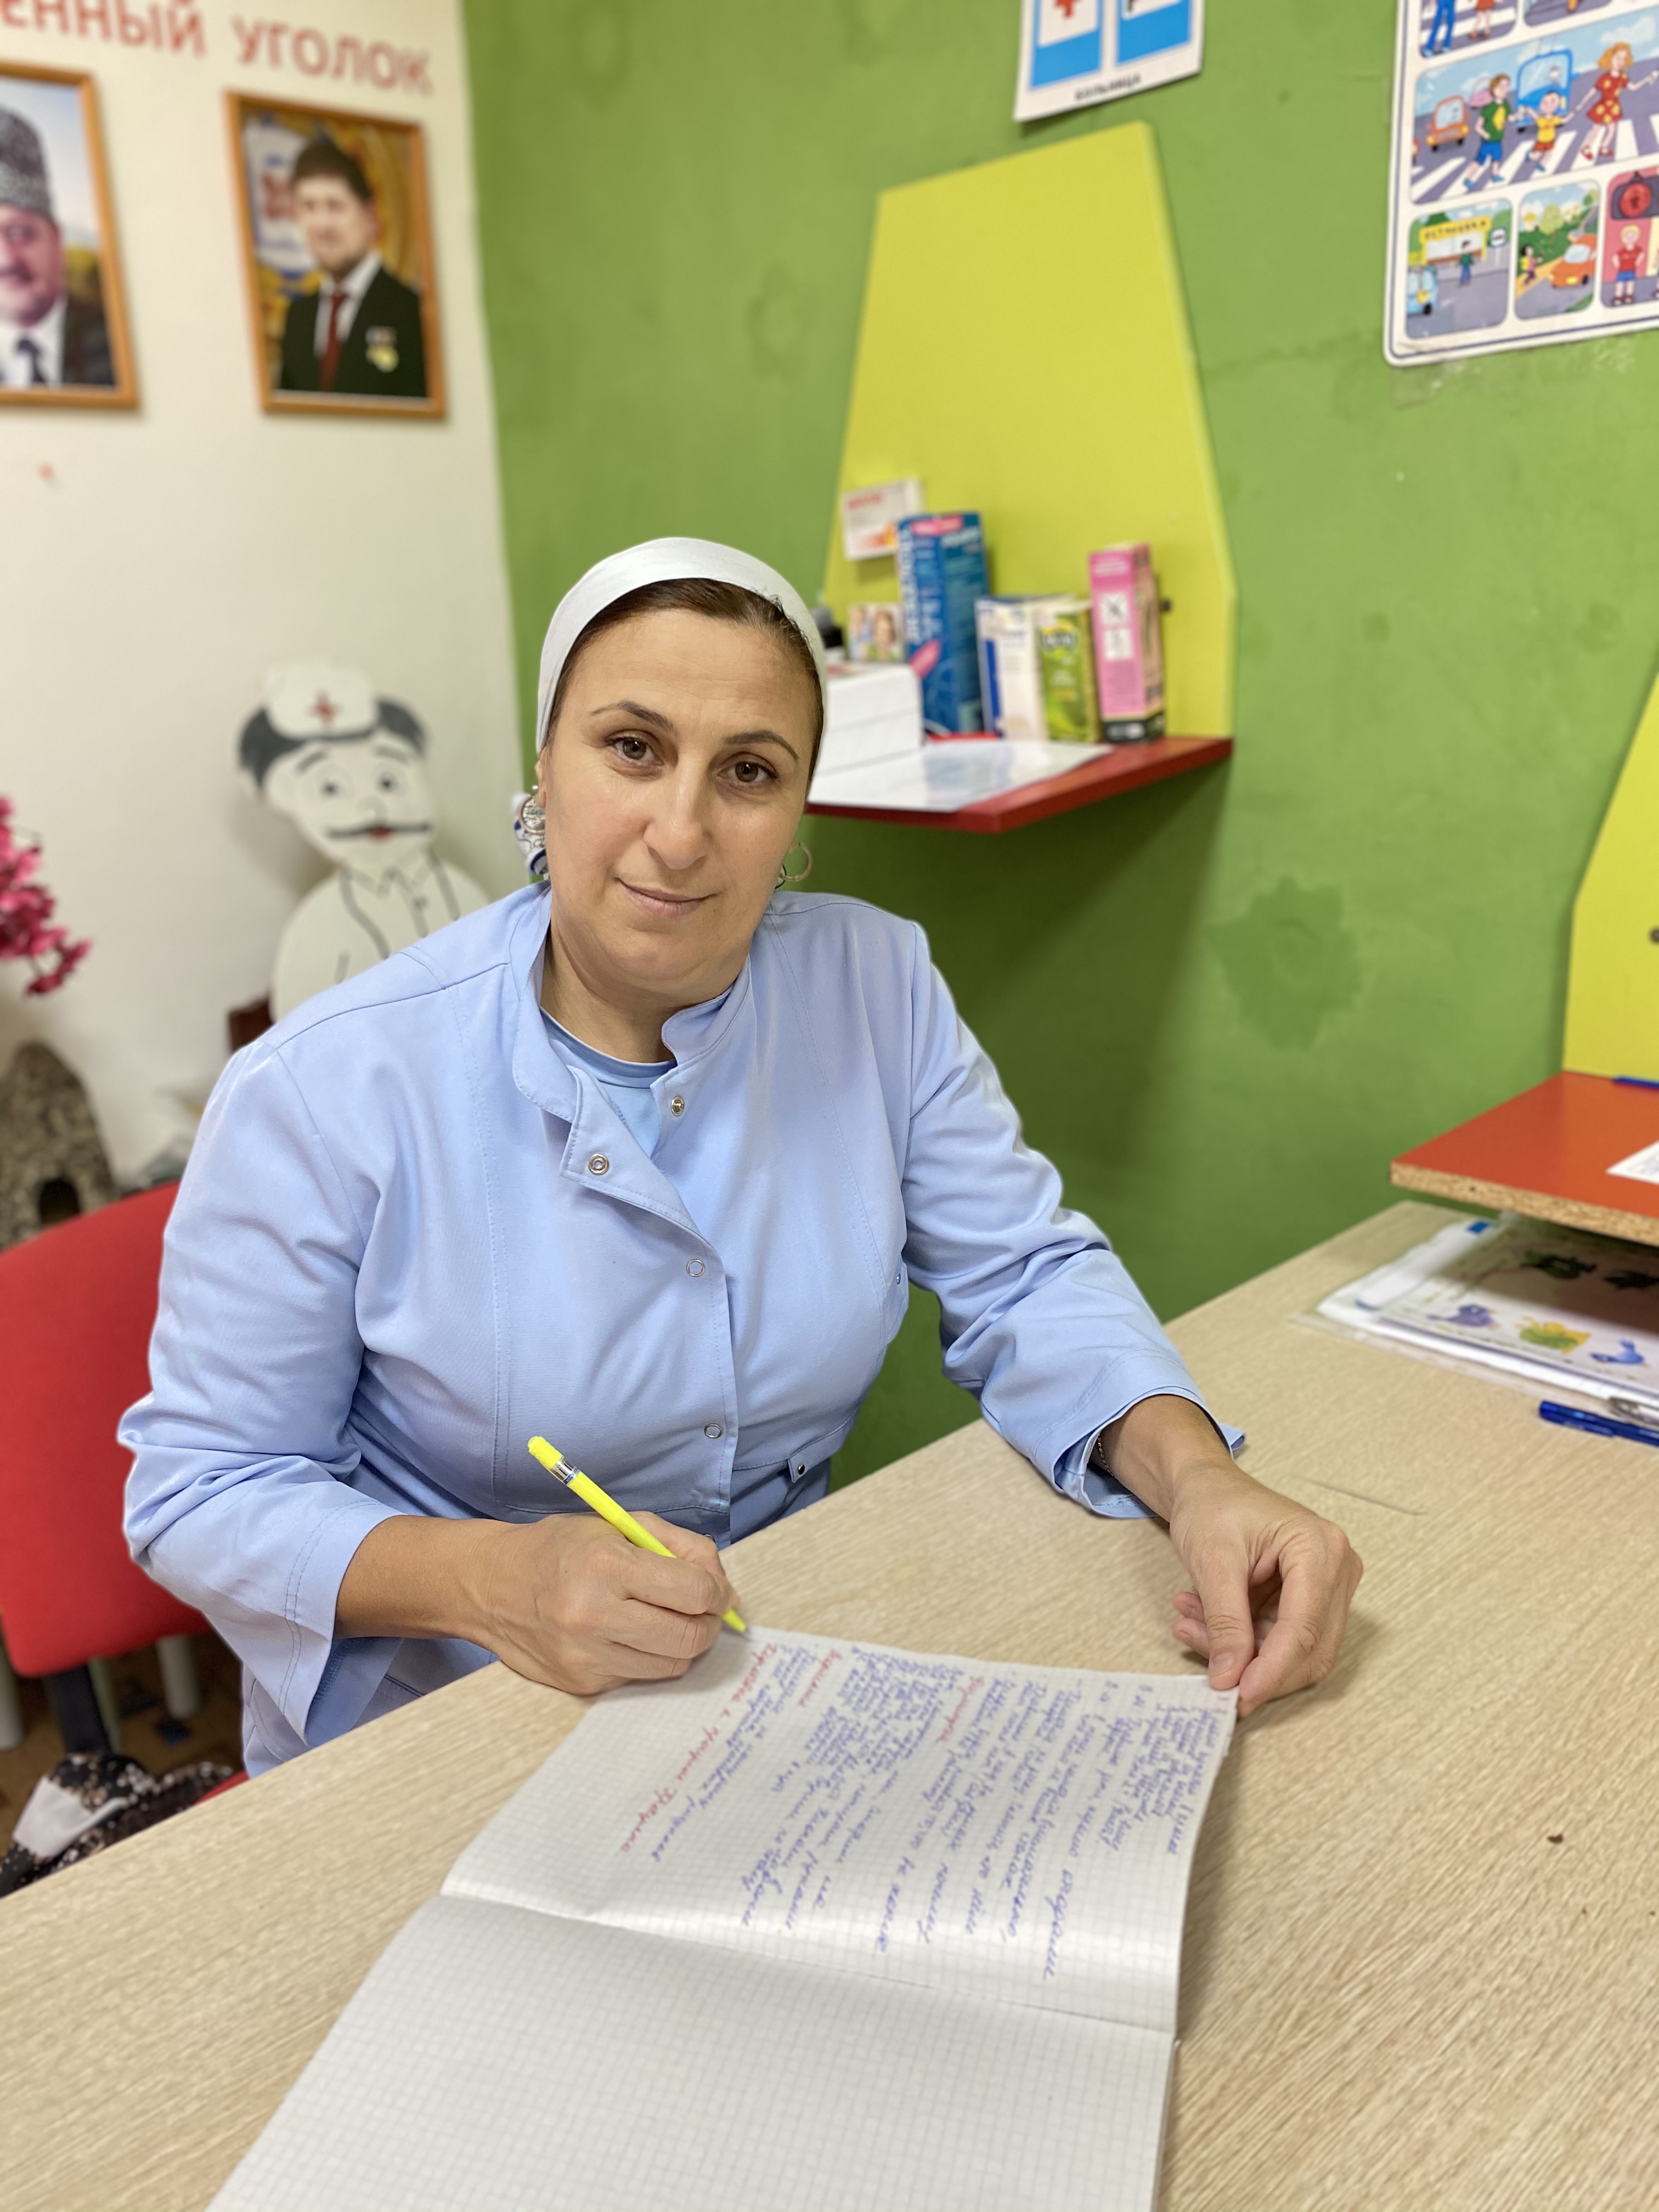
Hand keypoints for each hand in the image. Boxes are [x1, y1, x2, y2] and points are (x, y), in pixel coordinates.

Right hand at [336, 1509, 742, 1699]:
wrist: (490, 1586)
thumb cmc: (559, 1548)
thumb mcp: (617, 1525)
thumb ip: (676, 1545)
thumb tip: (721, 1584)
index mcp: (608, 1566)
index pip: (693, 1592)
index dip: (717, 1591)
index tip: (717, 1589)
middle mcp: (596, 1616)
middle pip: (689, 1638)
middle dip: (708, 1624)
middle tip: (704, 1611)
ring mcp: (587, 1657)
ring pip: (670, 1665)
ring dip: (682, 1644)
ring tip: (669, 1621)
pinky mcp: (581, 1684)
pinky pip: (639, 1676)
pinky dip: (648, 1658)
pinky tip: (632, 1635)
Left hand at [1099, 1396, 1361, 1716]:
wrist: (1207, 1486)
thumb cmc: (1211, 1507)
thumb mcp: (1212, 1561)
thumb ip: (1224, 1622)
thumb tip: (1229, 1680)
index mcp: (1319, 1549)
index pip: (1303, 1628)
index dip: (1271, 1670)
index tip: (1237, 1698)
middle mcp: (1338, 1568)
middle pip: (1311, 1648)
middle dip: (1259, 1669)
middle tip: (1211, 1674)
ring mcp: (1329, 1586)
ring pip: (1297, 1651)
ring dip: (1244, 1654)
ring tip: (1189, 1627)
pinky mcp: (1311, 1600)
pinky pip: (1282, 1640)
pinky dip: (1243, 1642)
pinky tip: (1200, 1622)